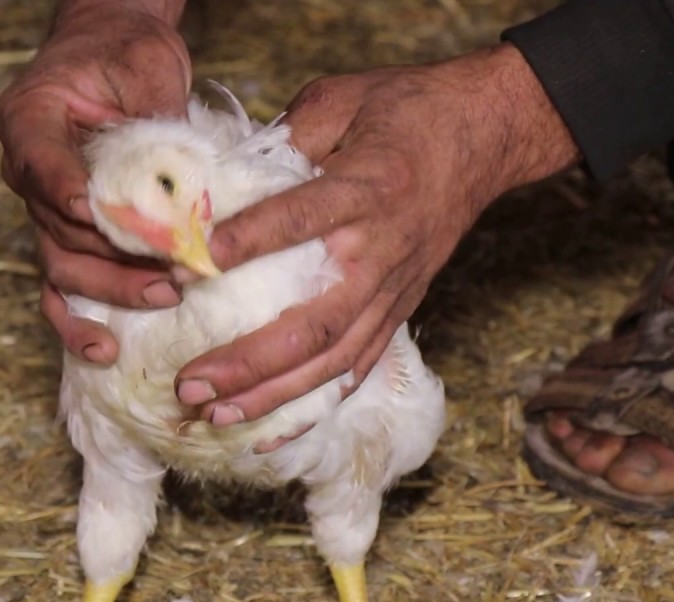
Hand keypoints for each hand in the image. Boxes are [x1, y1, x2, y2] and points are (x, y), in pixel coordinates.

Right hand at [0, 1, 190, 362]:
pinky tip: (105, 349)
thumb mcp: (146, 68)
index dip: (69, 194)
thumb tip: (186, 192)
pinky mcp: (66, 236)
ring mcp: (43, 210)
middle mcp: (26, 171)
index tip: (98, 213)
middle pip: (59, 228)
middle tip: (170, 271)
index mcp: (29, 119)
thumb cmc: (127, 54)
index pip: (41, 163)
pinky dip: (79, 320)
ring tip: (164, 298)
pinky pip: (64, 286)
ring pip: (63, 265)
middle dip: (114, 256)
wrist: (114, 53)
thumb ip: (155, 123)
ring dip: (112, 289)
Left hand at [172, 43, 579, 428]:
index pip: (299, 220)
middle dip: (249, 362)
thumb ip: (283, 137)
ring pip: (333, 359)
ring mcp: (393, 288)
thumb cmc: (405, 109)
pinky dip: (315, 405)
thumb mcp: (339, 97)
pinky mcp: (400, 308)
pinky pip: (358, 366)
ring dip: (274, 396)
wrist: (486, 134)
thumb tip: (220, 180)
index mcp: (365, 187)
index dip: (245, 244)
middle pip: (314, 322)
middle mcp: (380, 250)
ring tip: (218, 418)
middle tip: (191, 384)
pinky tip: (271, 432)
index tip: (187, 268)